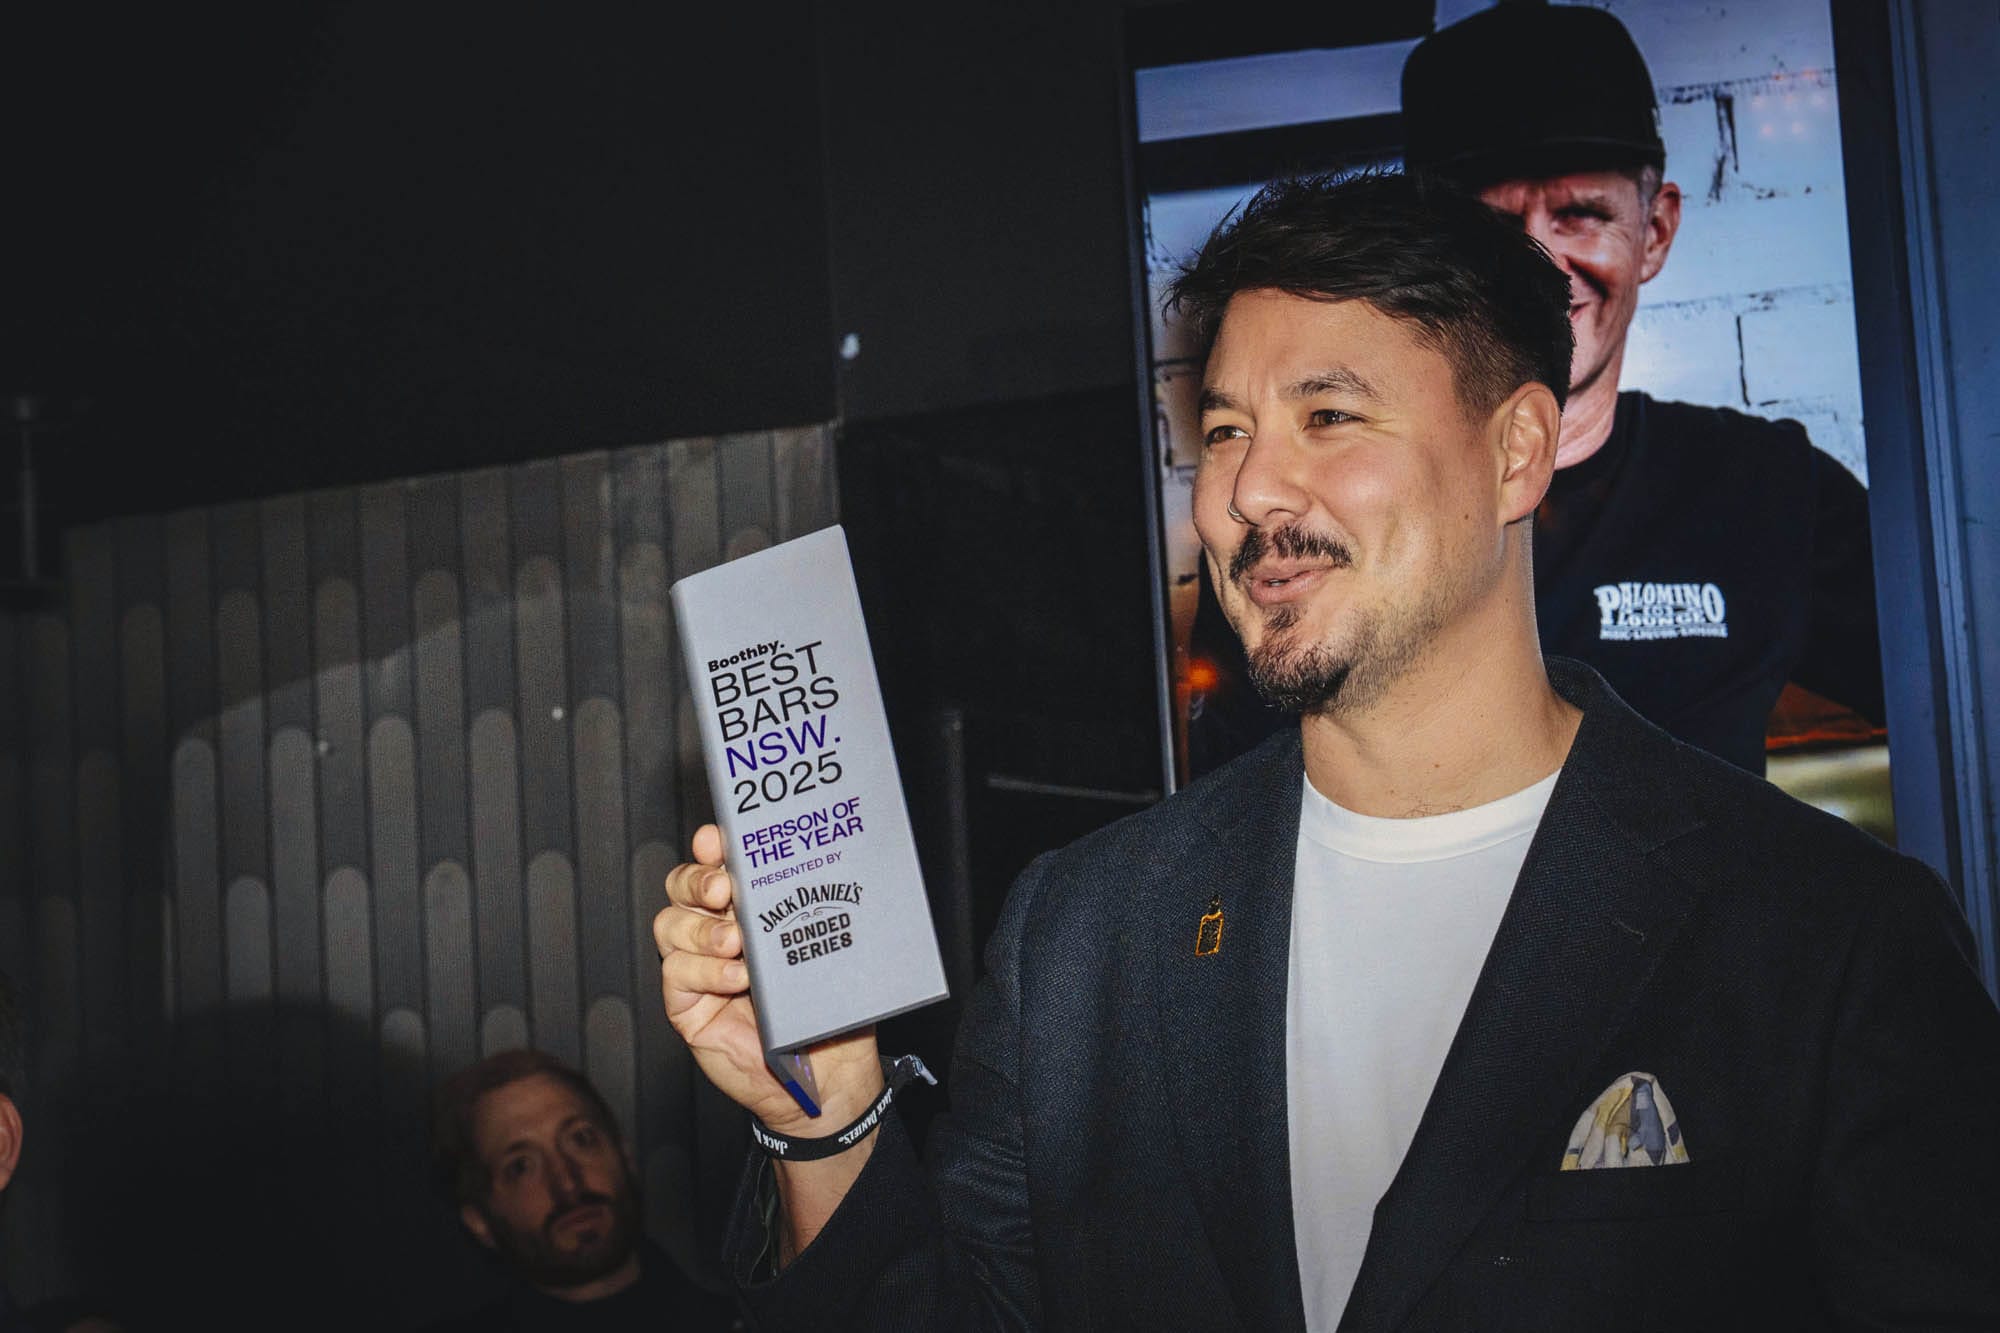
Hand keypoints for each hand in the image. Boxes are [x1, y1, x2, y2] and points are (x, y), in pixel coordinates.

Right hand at [656, 824, 883, 1136]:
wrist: (831, 1077)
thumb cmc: (833, 1009)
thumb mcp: (828, 951)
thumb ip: (810, 913)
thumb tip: (813, 866)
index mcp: (750, 909)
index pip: (716, 863)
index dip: (710, 847)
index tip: (718, 840)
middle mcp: (717, 931)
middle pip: (681, 886)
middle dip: (698, 880)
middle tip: (727, 889)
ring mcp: (698, 968)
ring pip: (670, 925)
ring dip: (702, 928)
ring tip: (737, 943)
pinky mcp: (687, 1006)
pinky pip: (676, 975)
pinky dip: (703, 971)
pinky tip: (735, 978)